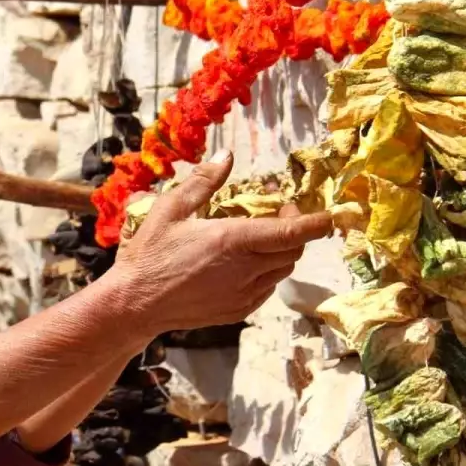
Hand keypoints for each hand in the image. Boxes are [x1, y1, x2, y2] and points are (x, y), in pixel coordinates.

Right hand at [105, 149, 332, 335]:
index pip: (291, 231)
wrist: (135, 304)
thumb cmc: (149, 254)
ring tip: (260, 234)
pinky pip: (267, 288)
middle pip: (293, 250)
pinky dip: (267, 271)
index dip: (316, 222)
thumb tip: (228, 155)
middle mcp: (245, 270)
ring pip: (282, 270)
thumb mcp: (170, 209)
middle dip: (296, 228)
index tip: (330, 214)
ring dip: (282, 250)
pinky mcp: (238, 310)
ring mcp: (244, 294)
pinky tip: (245, 261)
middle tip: (279, 209)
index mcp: (232, 241)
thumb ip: (204, 181)